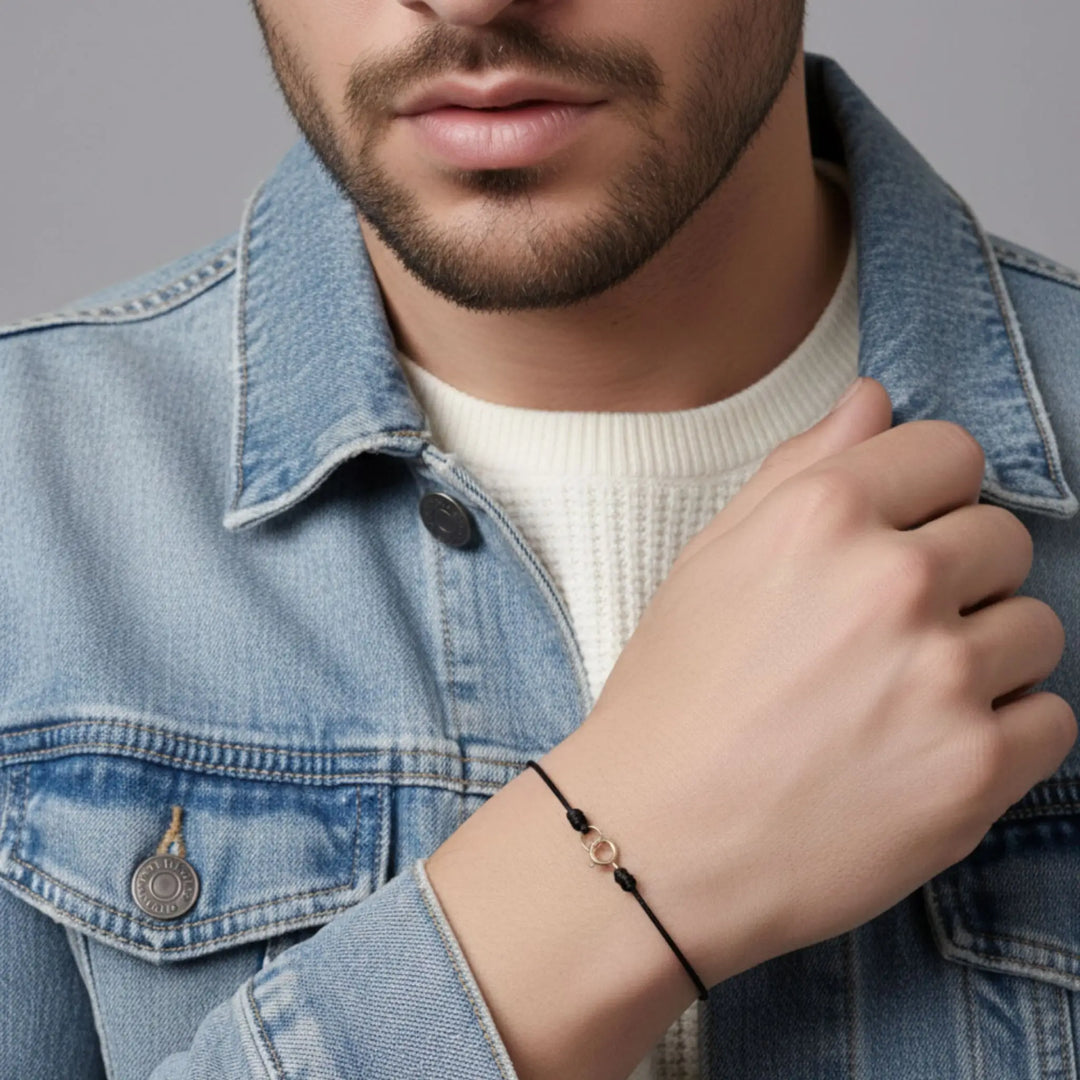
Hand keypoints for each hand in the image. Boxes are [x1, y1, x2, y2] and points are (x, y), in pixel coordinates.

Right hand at [538, 375, 1075, 988]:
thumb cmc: (673, 698)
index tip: (904, 536)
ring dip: (984, 658)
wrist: (656, 839)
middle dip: (959, 578)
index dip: (928, 495)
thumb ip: (798, 468)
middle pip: (1004, 538)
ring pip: (1036, 628)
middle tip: (888, 636)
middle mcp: (891, 580)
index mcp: (822, 514)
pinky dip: (1003, 735)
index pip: (951, 451)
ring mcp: (941, 675)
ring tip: (905, 700)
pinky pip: (1052, 719)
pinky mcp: (977, 768)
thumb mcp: (711, 561)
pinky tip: (927, 750)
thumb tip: (873, 400)